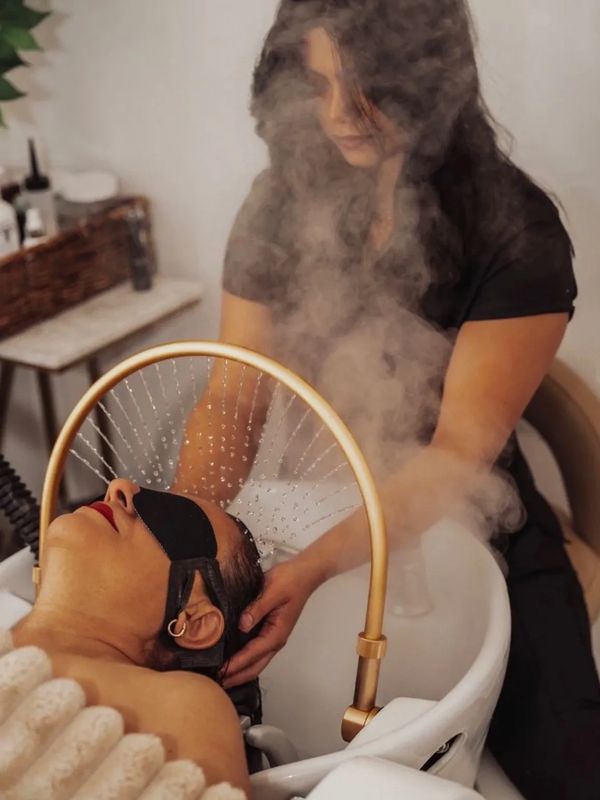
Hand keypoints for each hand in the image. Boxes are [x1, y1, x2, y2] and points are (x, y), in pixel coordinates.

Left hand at [223, 556, 320, 687]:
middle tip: (215, 684)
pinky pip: (255, 652)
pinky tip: (231, 659)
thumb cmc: (290, 581)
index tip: (219, 672)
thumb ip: (257, 608)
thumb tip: (242, 625)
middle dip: (236, 676)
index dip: (235, 664)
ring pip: (256, 662)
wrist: (304, 573)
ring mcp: (273, 637)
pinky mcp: (270, 631)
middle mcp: (275, 640)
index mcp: (276, 633)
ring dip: (239, 671)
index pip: (252, 654)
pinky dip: (243, 660)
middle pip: (255, 666)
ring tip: (220, 676)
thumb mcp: (273, 591)